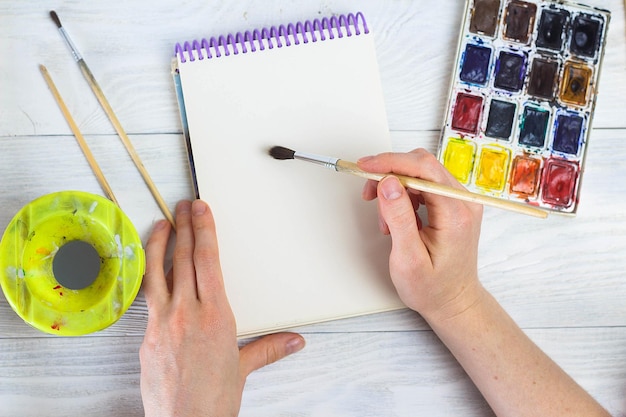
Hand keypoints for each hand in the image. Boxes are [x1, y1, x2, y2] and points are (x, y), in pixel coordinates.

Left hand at [140, 200, 304, 416]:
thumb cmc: (213, 400)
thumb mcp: (243, 369)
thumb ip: (268, 349)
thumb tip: (294, 342)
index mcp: (216, 316)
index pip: (209, 261)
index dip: (204, 231)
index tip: (201, 210)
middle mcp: (188, 313)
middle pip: (185, 259)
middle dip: (185, 227)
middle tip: (182, 205)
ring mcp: (163, 323)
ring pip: (159, 272)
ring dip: (160, 244)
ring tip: (162, 224)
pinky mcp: (146, 336)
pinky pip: (146, 297)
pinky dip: (148, 275)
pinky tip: (149, 267)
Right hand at [358, 149, 483, 321]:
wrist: (453, 302)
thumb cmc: (433, 288)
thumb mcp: (408, 259)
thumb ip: (399, 219)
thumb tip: (389, 184)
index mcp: (456, 214)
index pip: (423, 169)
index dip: (390, 162)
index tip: (365, 166)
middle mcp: (463, 202)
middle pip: (422, 165)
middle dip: (389, 174)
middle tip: (368, 193)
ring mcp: (459, 201)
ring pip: (420, 173)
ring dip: (395, 188)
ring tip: (385, 220)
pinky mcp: (452, 204)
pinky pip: (424, 185)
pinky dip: (403, 195)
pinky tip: (396, 217)